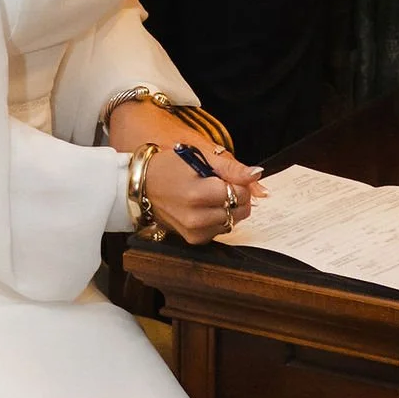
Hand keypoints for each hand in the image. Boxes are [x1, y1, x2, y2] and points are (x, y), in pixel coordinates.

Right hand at [143, 144, 265, 245]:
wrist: (141, 187)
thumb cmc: (168, 168)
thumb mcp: (198, 157)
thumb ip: (231, 167)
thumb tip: (257, 174)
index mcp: (197, 195)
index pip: (239, 193)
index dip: (238, 182)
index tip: (225, 176)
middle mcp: (196, 218)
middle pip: (239, 210)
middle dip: (237, 196)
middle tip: (218, 185)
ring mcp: (194, 232)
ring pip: (233, 221)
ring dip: (229, 208)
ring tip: (210, 196)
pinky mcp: (193, 240)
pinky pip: (221, 230)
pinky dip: (219, 219)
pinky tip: (205, 208)